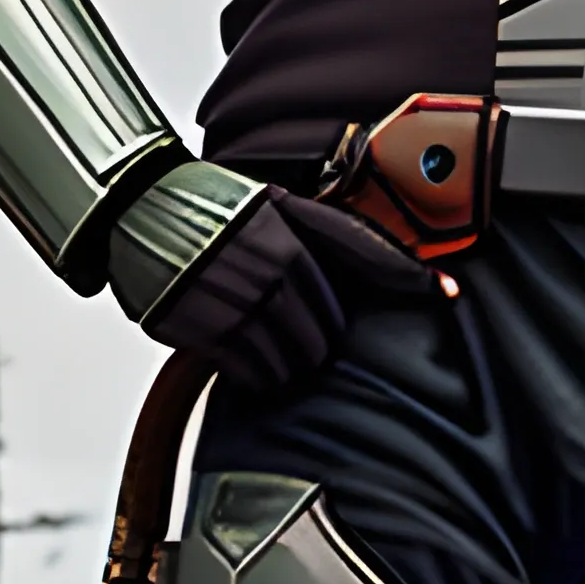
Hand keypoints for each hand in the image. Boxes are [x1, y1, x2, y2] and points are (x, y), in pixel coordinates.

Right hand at [141, 189, 434, 390]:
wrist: (141, 207)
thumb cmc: (224, 208)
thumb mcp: (287, 207)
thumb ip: (351, 242)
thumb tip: (436, 283)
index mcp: (291, 241)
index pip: (353, 290)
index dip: (388, 298)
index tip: (443, 297)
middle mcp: (267, 274)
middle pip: (322, 341)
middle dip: (318, 344)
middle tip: (301, 333)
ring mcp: (233, 305)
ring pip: (288, 366)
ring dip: (287, 367)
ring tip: (274, 348)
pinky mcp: (199, 333)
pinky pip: (248, 375)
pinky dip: (254, 375)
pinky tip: (247, 357)